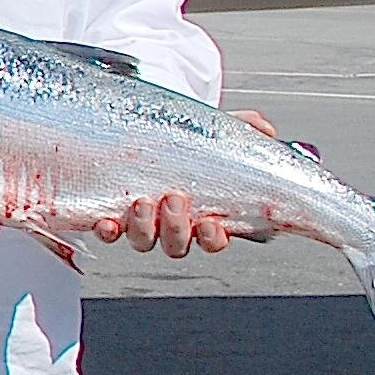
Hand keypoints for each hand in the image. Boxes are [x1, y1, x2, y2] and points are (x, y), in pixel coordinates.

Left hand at [89, 111, 278, 257]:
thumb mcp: (216, 132)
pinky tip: (107, 222)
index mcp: (202, 213)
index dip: (214, 239)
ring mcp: (139, 222)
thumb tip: (267, 130)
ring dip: (144, 228)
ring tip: (142, 202)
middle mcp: (170, 223)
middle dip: (177, 227)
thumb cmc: (185, 140)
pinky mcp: (110, 213)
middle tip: (174, 198)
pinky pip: (107, 233)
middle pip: (178, 245)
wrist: (143, 129)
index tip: (212, 224)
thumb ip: (246, 129)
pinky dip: (107, 231)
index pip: (214, 240)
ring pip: (143, 241)